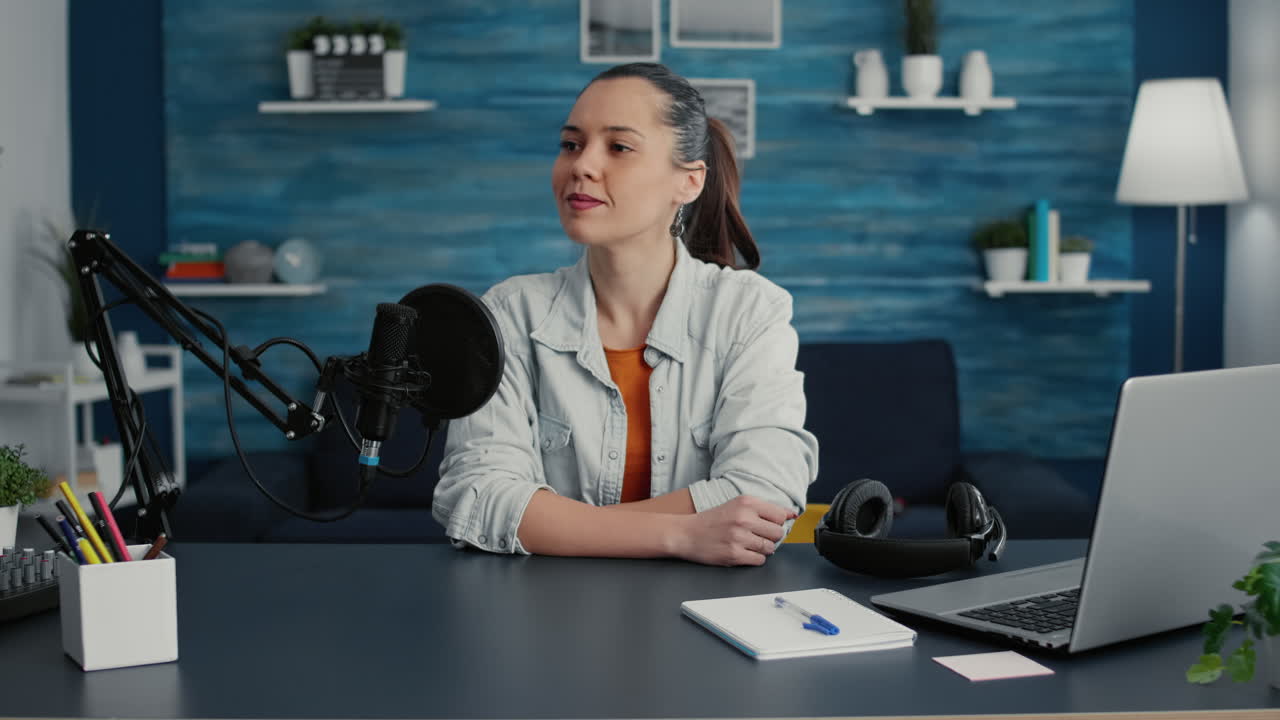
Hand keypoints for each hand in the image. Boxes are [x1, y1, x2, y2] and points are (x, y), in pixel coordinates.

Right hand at [670, 495, 797, 566]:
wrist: (686, 534)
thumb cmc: (712, 520)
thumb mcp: (737, 505)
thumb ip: (764, 508)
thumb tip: (792, 514)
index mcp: (746, 503)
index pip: (781, 515)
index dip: (777, 522)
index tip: (769, 524)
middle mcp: (744, 518)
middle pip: (778, 533)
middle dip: (771, 536)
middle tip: (757, 535)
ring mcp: (739, 537)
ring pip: (770, 548)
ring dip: (763, 548)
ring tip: (748, 543)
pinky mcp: (734, 554)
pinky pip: (759, 560)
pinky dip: (755, 558)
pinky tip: (743, 551)